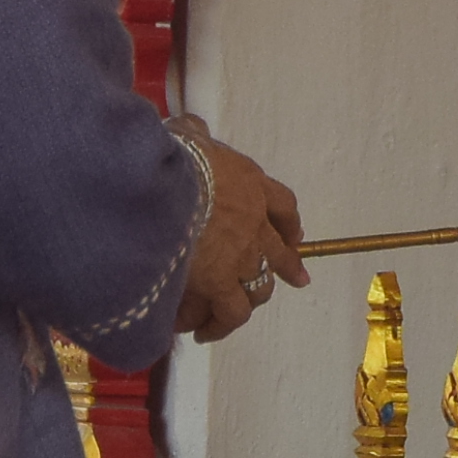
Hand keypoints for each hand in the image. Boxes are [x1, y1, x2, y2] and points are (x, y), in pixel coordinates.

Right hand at [170, 114, 307, 343]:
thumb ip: (193, 133)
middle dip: (288, 267)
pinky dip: (220, 324)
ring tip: (233, 312)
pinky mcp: (221, 283)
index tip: (293, 234)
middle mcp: (254, 222)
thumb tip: (190, 125)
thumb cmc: (170, 158)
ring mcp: (241, 256)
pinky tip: (205, 331)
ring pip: (259, 287)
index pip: (283, 205)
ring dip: (250, 299)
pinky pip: (231, 313)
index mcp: (250, 183)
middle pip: (280, 251)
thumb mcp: (187, 136)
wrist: (160, 186)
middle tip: (297, 279)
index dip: (289, 223)